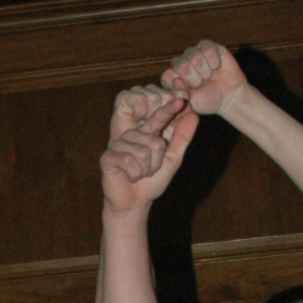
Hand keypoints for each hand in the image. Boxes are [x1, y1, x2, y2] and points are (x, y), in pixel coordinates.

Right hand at [102, 85, 197, 213]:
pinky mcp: (108, 156)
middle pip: (155, 142)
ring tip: (138, 173)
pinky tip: (129, 176)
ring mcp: (119, 144)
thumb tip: (194, 115)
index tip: (180, 100)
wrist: (133, 203)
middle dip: (156, 162)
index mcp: (147, 133)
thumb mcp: (173, 159)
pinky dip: (135, 174)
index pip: (159, 118)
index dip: (168, 110)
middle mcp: (132, 135)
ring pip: (143, 153)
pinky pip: (130, 162)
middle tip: (148, 170)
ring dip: (145, 170)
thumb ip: (182, 138)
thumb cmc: (151, 181)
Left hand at [160, 40, 247, 115]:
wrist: (229, 96)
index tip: (191, 92)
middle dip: (194, 78)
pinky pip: (207, 49)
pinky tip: (216, 67)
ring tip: (210, 76)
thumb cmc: (208, 101)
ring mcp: (194, 53)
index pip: (168, 75)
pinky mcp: (208, 46)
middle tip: (203, 83)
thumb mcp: (192, 103)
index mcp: (173, 76)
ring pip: (194, 56)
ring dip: (205, 70)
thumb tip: (177, 80)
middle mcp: (181, 63)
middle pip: (181, 65)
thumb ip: (181, 92)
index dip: (181, 85)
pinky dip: (214, 61)